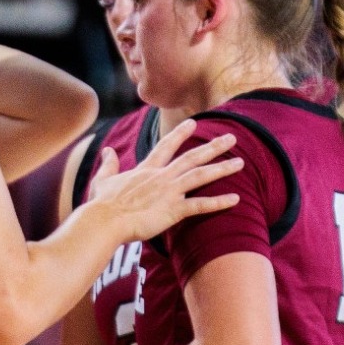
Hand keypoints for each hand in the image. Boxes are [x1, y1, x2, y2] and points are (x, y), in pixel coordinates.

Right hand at [88, 119, 243, 242]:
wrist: (105, 220)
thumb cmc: (102, 204)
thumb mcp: (103, 180)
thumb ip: (109, 164)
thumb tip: (108, 150)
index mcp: (145, 170)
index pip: (166, 146)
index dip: (180, 134)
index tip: (194, 124)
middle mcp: (161, 177)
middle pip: (192, 157)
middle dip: (213, 146)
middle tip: (232, 137)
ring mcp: (169, 192)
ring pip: (201, 175)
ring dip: (222, 168)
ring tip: (241, 162)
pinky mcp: (173, 210)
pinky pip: (200, 205)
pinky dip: (219, 202)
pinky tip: (236, 199)